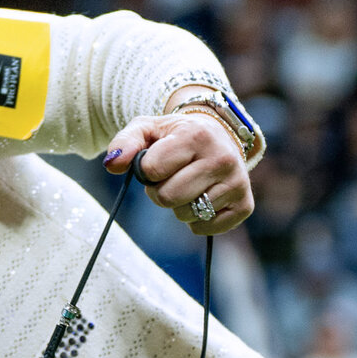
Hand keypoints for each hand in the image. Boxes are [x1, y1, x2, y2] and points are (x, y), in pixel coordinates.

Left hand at [104, 112, 251, 236]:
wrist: (217, 136)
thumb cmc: (174, 136)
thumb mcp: (147, 129)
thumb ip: (124, 143)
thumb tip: (112, 165)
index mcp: (197, 135)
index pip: (152, 169)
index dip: (147, 170)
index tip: (157, 161)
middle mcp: (222, 158)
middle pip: (167, 197)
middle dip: (160, 191)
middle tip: (171, 177)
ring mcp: (237, 183)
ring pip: (185, 215)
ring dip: (178, 206)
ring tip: (189, 184)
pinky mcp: (244, 206)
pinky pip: (203, 228)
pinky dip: (195, 220)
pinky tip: (203, 197)